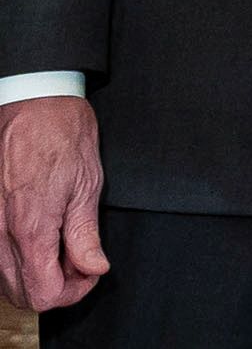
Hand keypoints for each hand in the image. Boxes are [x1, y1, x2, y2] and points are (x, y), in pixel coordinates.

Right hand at [0, 97, 108, 312]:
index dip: (73, 292)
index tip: (90, 272)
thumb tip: (94, 268)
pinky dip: (19, 259)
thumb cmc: (63, 136)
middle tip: (80, 262)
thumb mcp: (87, 185)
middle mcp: (0, 234)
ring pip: (5, 279)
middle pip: (21, 294)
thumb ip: (85, 235)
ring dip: (35, 275)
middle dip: (55, 287)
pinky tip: (42, 237)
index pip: (43, 294)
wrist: (34, 104)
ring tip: (63, 247)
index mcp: (31, 228)